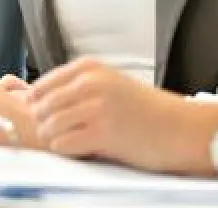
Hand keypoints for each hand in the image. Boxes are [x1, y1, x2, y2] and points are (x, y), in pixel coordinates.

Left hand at [27, 58, 197, 169]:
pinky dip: (67, 149)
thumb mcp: (109, 83)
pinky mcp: (103, 133)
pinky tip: (79, 149)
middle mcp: (90, 83)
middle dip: (44, 123)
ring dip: (54, 138)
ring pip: (49, 126)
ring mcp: (96, 107)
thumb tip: (36, 100)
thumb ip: (77, 86)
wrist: (181, 127)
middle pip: (41, 106)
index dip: (38, 104)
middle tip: (55, 133)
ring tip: (68, 142)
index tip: (44, 115)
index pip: (42, 85)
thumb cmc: (147, 110)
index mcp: (89, 68)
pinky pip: (65, 144)